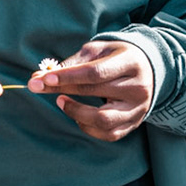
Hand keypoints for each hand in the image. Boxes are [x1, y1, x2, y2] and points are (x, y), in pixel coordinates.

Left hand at [28, 40, 155, 141]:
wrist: (148, 69)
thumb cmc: (115, 57)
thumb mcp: (97, 51)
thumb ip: (71, 64)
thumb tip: (40, 76)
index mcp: (130, 64)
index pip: (95, 73)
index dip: (67, 77)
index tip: (43, 78)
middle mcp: (138, 88)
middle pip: (95, 92)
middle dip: (61, 89)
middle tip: (36, 86)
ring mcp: (139, 109)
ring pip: (103, 120)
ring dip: (75, 112)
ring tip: (61, 101)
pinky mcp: (134, 124)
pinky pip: (108, 134)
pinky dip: (87, 127)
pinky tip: (77, 115)